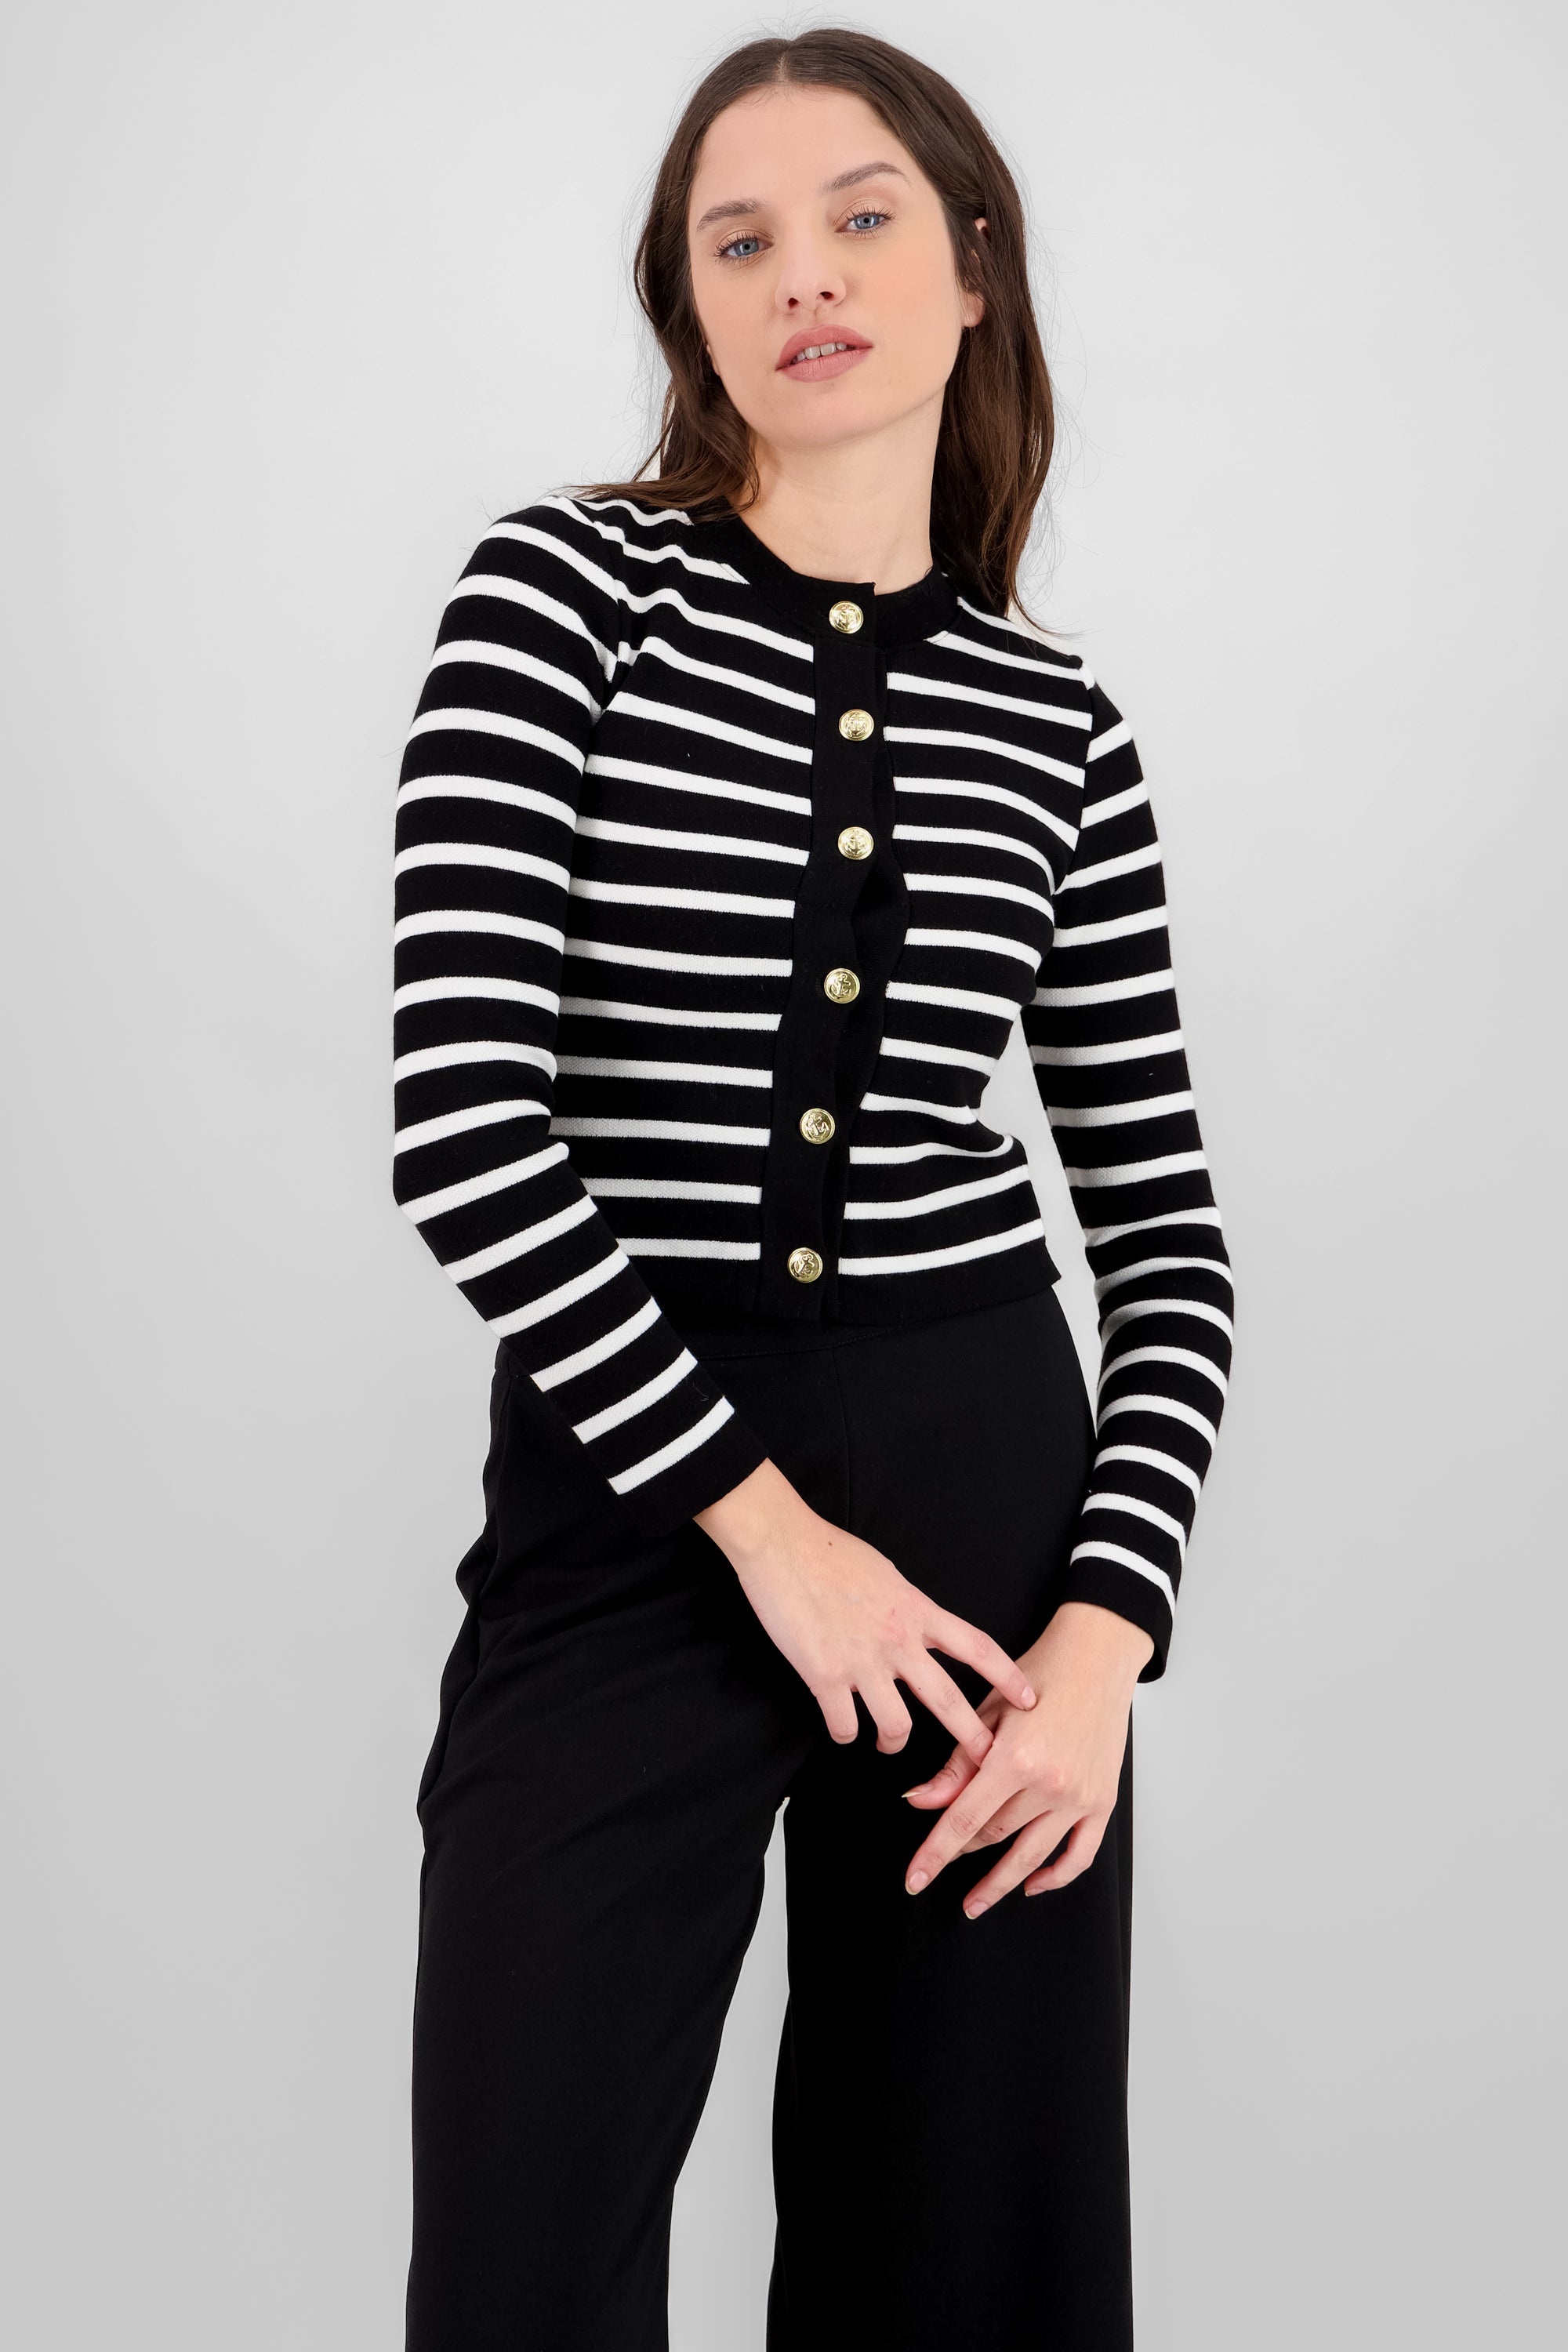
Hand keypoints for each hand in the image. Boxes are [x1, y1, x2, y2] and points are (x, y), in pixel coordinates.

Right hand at [695, 1458, 1036, 1766]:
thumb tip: (916, 1624)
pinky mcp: (823, 1675)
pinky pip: (844, 1726)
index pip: (976, 1647)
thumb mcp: (887, 1575)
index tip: (1028, 1698)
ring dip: (893, 1744)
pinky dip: (844, 1734)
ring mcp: (861, 1661)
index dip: (1007, 1676)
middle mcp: (897, 1640)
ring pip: (895, 1727)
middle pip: (946, 1700)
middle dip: (971, 1738)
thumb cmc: (829, 1551)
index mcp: (916, 1610)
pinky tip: (842, 1728)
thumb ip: (907, 1606)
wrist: (782, 1543)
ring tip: (887, 1746)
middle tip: (985, 1761)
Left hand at [899, 1600, 1153, 1914]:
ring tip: (977, 1902)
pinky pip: (1080, 1854)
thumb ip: (956, 1764)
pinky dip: (1056, 1877)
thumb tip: (921, 1801)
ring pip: (1032, 1856)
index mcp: (1015, 1757)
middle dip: (961, 1856)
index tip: (915, 1878)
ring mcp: (1080, 1796)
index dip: (936, 1853)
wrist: (1097, 1658)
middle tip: (937, 1869)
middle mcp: (1050, 1783)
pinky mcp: (1103, 1801)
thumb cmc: (1042, 1674)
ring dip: (1001, 1883)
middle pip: (994, 1836)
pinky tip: (1033, 1885)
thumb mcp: (990, 1711)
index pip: (964, 1819)